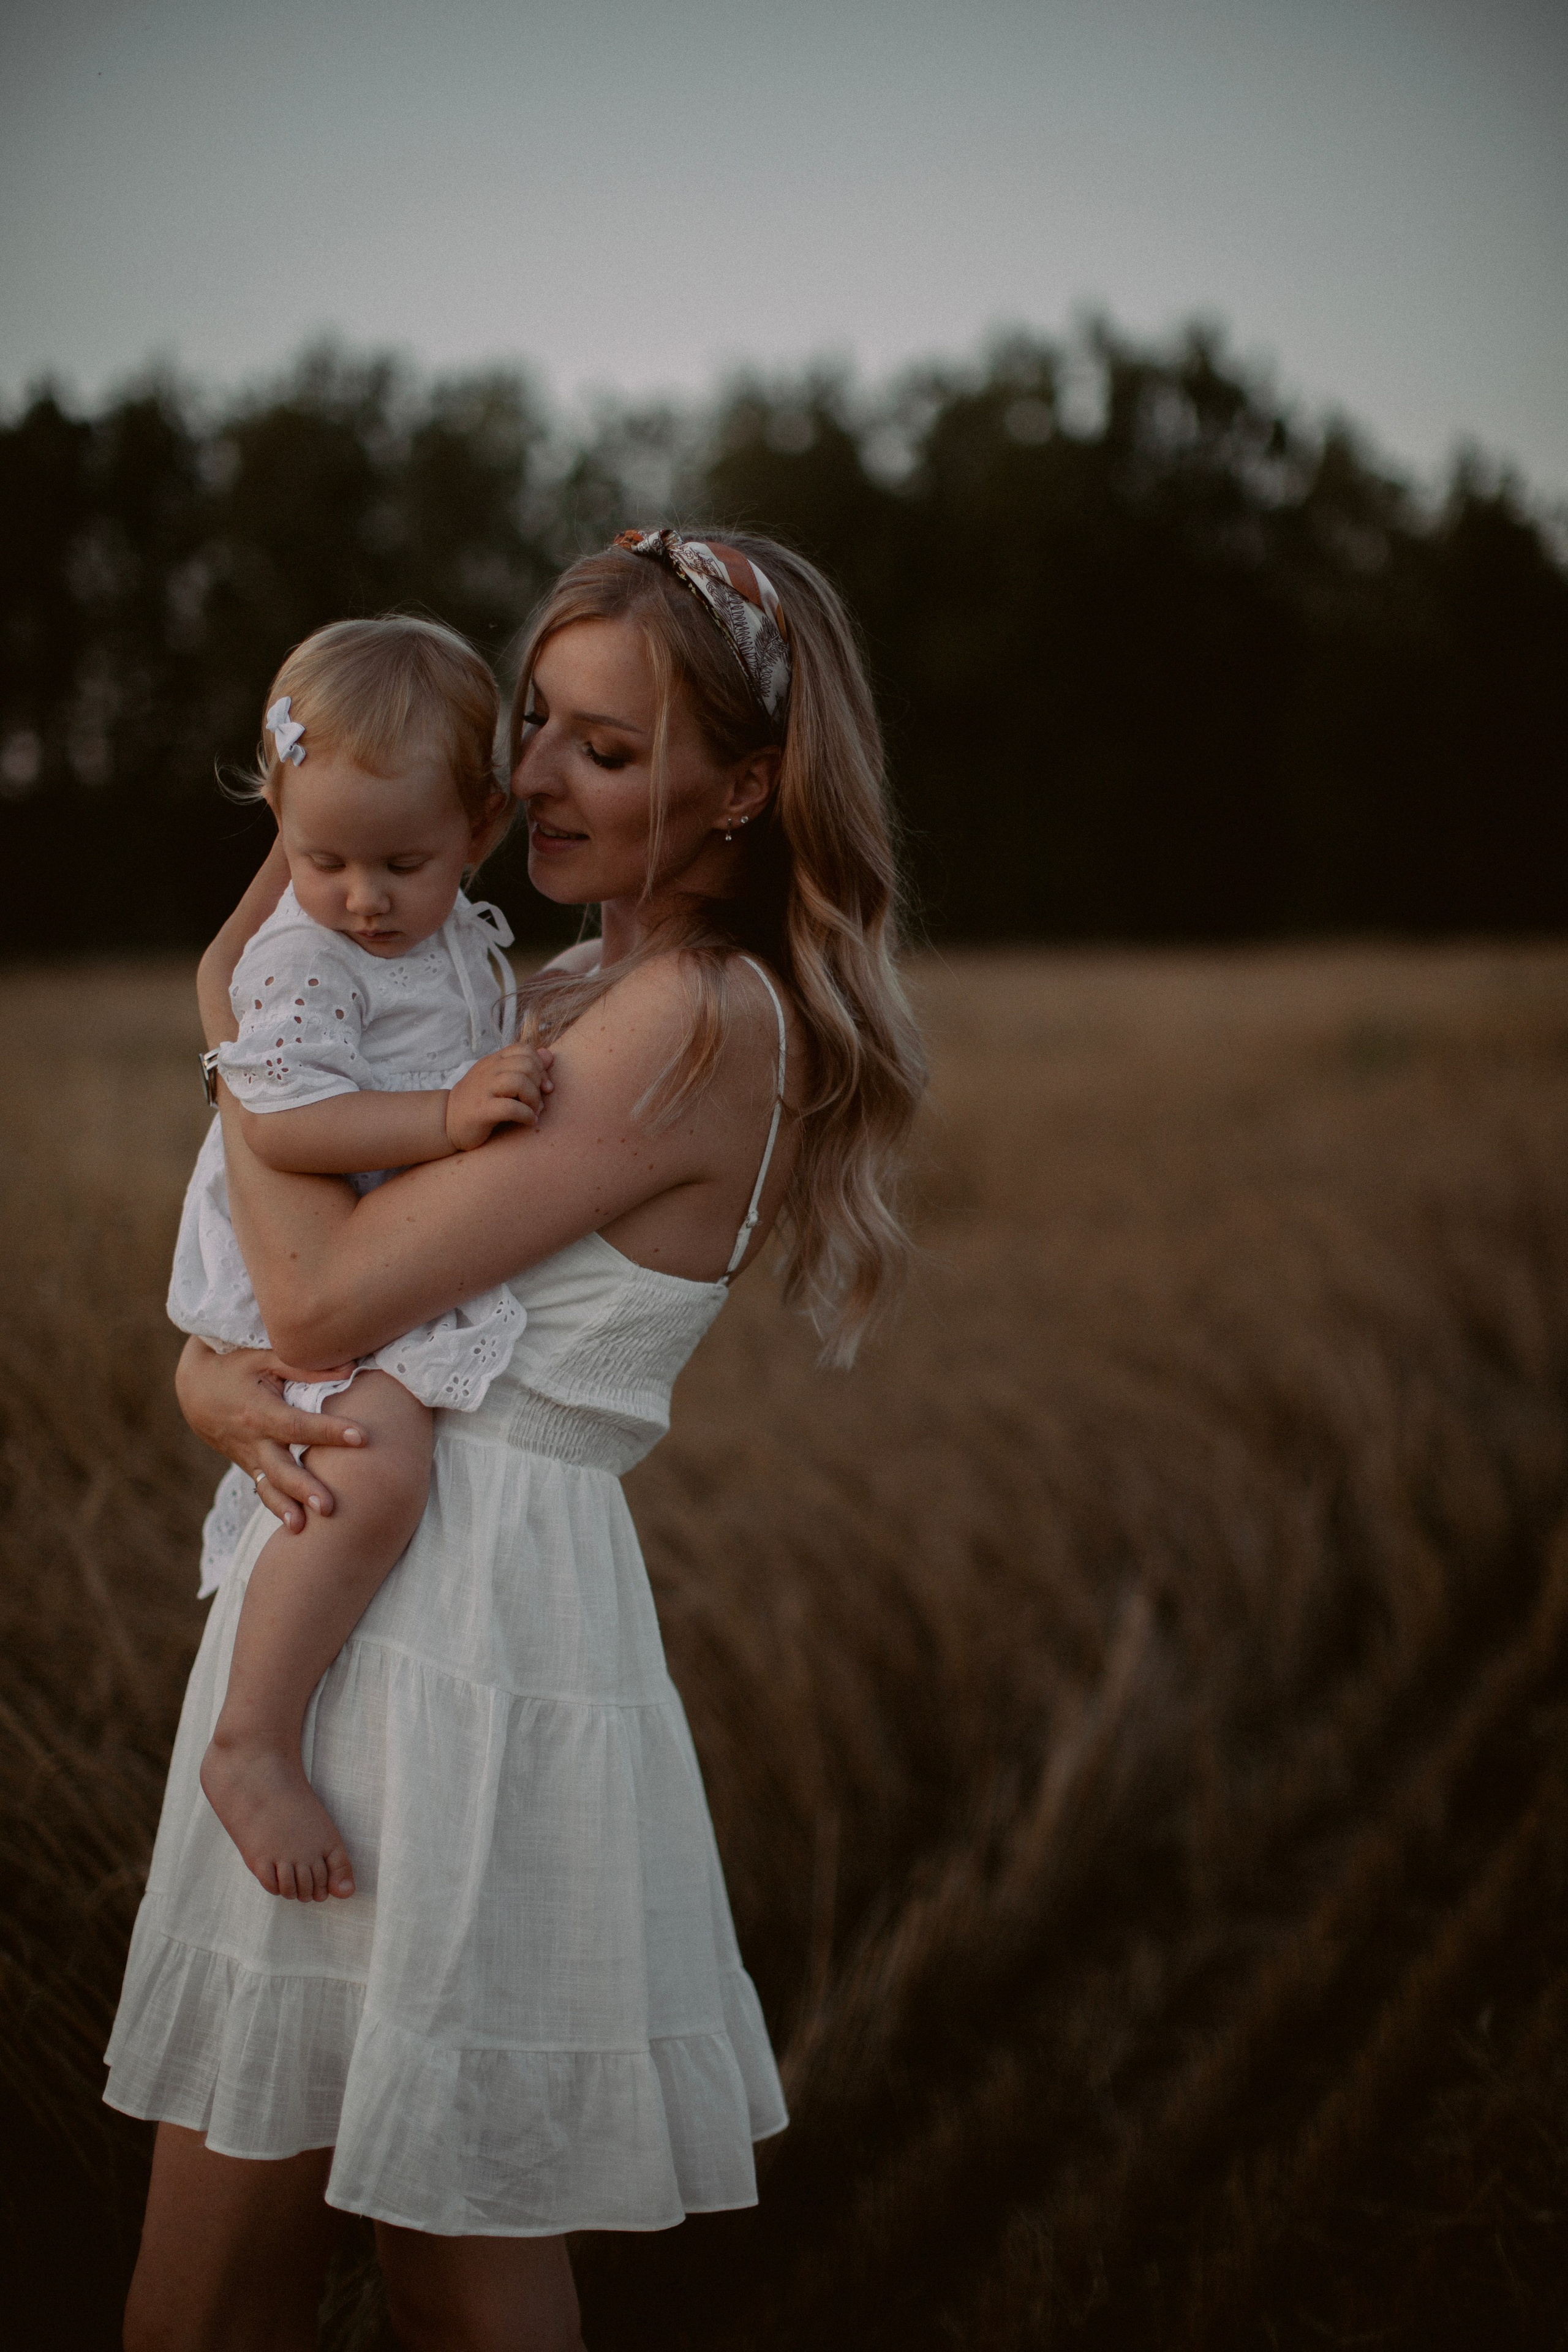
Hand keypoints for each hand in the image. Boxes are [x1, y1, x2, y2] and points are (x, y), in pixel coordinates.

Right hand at [175, 1338, 366, 1534]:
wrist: (194, 1387)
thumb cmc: (235, 1366)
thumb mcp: (264, 1358)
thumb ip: (304, 1367)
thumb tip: (350, 1369)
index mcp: (258, 1411)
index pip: (297, 1426)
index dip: (329, 1432)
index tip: (361, 1437)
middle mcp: (251, 1439)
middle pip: (280, 1468)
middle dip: (304, 1488)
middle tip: (329, 1507)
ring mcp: (247, 1456)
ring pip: (267, 1486)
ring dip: (285, 1508)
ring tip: (302, 1528)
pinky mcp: (248, 1465)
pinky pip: (262, 1488)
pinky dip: (276, 1506)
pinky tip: (296, 1525)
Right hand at [444, 1041, 554, 1151]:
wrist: (446, 1122)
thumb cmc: (480, 1102)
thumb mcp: (501, 1080)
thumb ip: (524, 1068)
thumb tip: (549, 1056)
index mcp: (493, 1061)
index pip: (524, 1049)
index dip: (540, 1065)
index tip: (543, 1086)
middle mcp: (488, 1071)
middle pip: (526, 1064)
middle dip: (539, 1084)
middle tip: (537, 1102)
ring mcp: (482, 1089)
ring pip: (519, 1082)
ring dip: (533, 1099)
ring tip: (533, 1112)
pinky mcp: (480, 1110)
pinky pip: (510, 1107)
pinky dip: (526, 1115)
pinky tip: (528, 1121)